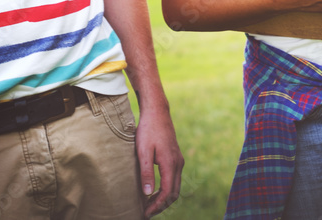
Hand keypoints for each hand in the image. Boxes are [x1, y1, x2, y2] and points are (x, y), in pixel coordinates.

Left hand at [135, 102, 183, 216]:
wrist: (157, 112)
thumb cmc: (148, 130)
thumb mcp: (143, 151)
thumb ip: (146, 172)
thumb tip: (148, 193)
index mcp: (170, 163)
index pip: (167, 192)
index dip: (157, 206)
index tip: (145, 213)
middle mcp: (178, 163)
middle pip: (174, 193)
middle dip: (161, 205)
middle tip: (146, 212)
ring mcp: (178, 160)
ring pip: (175, 186)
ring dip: (164, 198)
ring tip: (148, 205)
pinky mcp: (176, 157)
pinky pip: (174, 179)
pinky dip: (166, 189)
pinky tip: (154, 191)